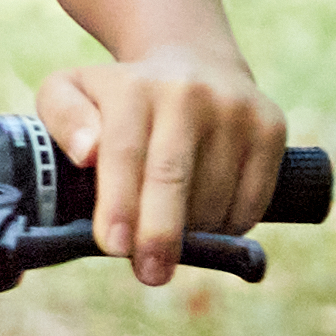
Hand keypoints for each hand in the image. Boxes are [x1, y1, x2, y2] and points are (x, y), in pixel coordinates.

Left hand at [36, 47, 281, 286]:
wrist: (195, 61)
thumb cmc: (122, 97)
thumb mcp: (71, 92)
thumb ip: (64, 119)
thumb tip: (87, 153)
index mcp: (134, 87)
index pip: (124, 153)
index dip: (119, 205)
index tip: (114, 246)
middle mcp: (188, 92)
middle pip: (173, 178)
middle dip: (159, 235)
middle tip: (151, 274)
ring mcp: (236, 109)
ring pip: (215, 196)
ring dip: (193, 232)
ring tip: (172, 232)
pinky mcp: (271, 126)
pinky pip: (254, 199)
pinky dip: (231, 225)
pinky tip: (209, 220)